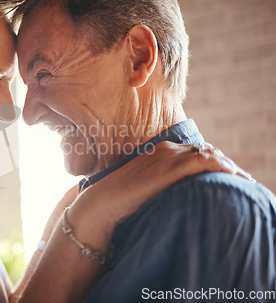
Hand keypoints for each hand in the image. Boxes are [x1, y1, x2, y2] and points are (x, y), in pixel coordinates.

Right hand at [73, 141, 252, 239]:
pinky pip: (205, 162)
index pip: (196, 150)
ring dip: (230, 167)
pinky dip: (223, 167)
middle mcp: (166, 148)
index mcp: (160, 149)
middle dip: (225, 164)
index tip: (227, 175)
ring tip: (244, 181)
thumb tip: (176, 189)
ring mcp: (168, 156)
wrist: (105, 201)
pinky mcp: (170, 168)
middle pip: (206, 151)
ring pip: (210, 155)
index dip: (214, 161)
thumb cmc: (121, 197)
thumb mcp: (145, 183)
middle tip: (241, 180)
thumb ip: (162, 180)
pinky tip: (234, 176)